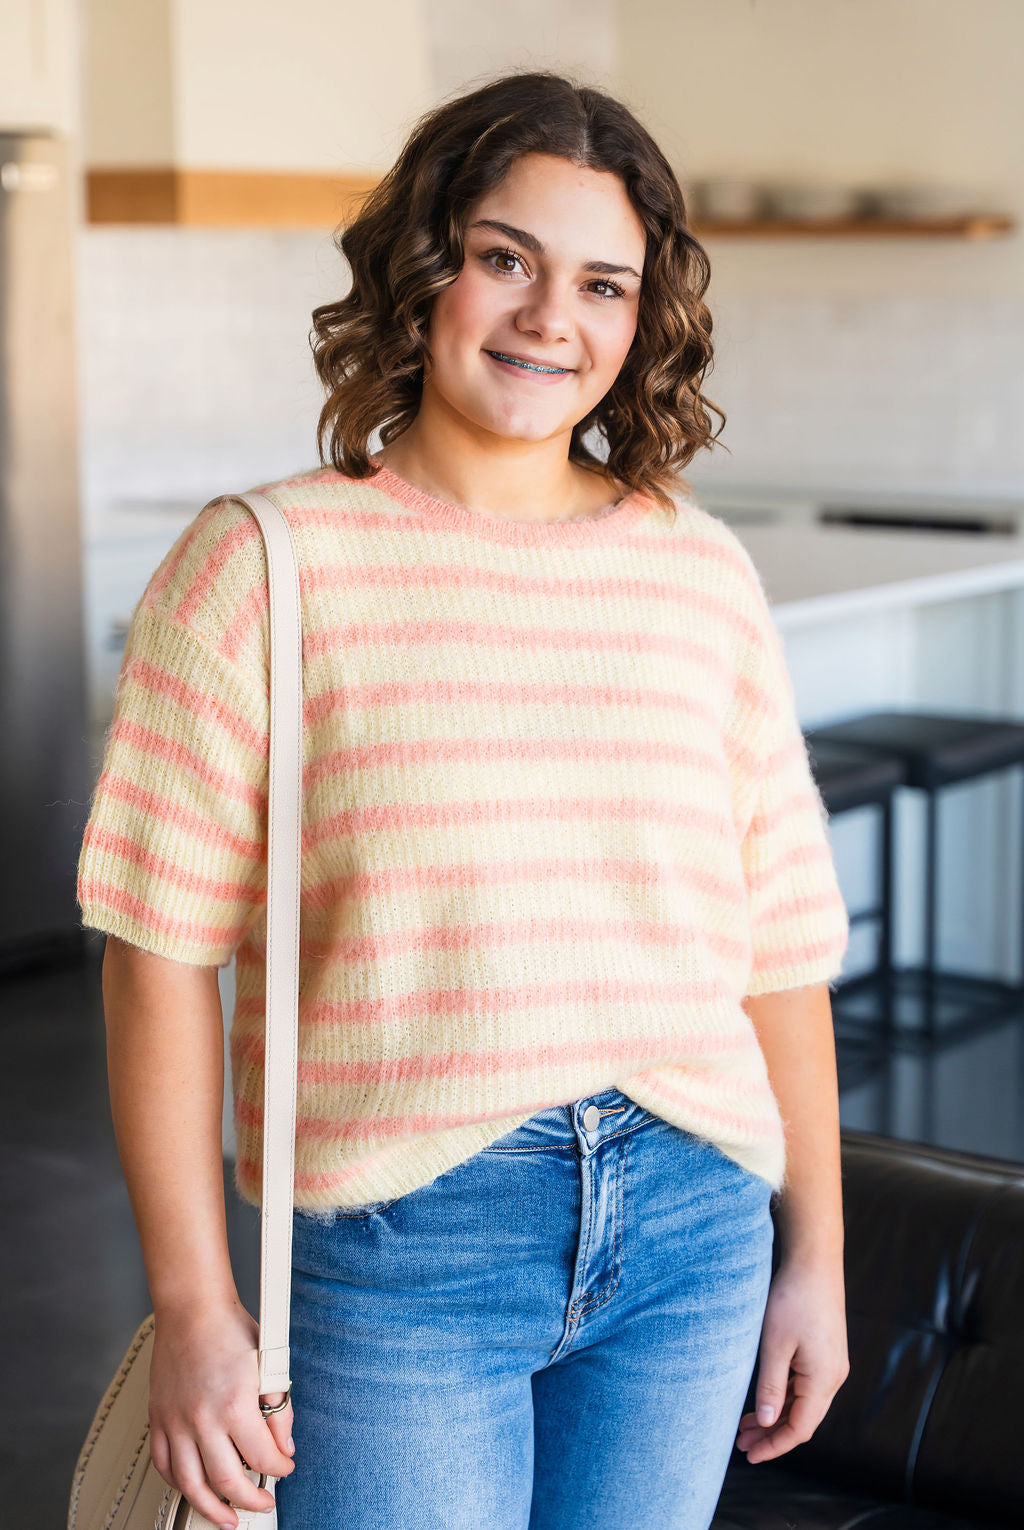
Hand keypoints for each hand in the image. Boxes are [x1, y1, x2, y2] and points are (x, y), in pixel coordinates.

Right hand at [148, 1297, 295, 1527]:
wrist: (192, 1309)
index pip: (262, 1457)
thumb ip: (279, 1410)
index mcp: (235, 1404)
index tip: (285, 1468)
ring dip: (211, 1508)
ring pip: (191, 1484)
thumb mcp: (268, 1366)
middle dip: (251, 1500)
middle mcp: (202, 1419)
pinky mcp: (158, 1419)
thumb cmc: (229, 1329)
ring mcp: (176, 1422)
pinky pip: (164, 1465)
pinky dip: (179, 1484)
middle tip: (262, 1503)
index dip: (279, 1469)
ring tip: (227, 1519)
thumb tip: (283, 1447)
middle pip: (228, 1481)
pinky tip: (194, 1489)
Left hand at [735, 1255, 849, 1463]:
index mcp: (824, 1380)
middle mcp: (834, 1376)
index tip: (749, 1455)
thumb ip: (770, 1387)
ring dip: (776, 1415)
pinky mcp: (826, 1351)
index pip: (800, 1429)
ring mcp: (833, 1364)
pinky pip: (806, 1386)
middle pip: (803, 1419)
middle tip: (740, 1443)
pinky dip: (784, 1396)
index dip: (774, 1445)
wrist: (814, 1260)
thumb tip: (765, 1423)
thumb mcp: (774, 1345)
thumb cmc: (792, 1299)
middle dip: (772, 1434)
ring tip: (745, 1424)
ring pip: (804, 1403)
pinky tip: (765, 1397)